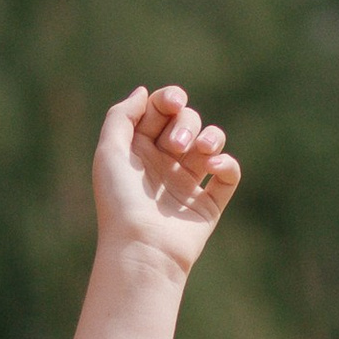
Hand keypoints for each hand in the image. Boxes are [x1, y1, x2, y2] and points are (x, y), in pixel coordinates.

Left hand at [91, 84, 240, 272]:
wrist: (141, 247)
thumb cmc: (120, 201)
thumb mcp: (109, 152)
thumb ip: (121, 116)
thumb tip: (143, 92)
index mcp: (139, 150)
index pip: (160, 111)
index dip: (169, 100)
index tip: (172, 104)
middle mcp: (164, 163)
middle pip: (187, 122)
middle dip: (186, 124)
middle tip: (175, 148)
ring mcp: (187, 183)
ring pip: (211, 142)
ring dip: (211, 137)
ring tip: (202, 152)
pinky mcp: (208, 204)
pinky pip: (229, 174)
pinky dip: (226, 164)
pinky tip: (213, 168)